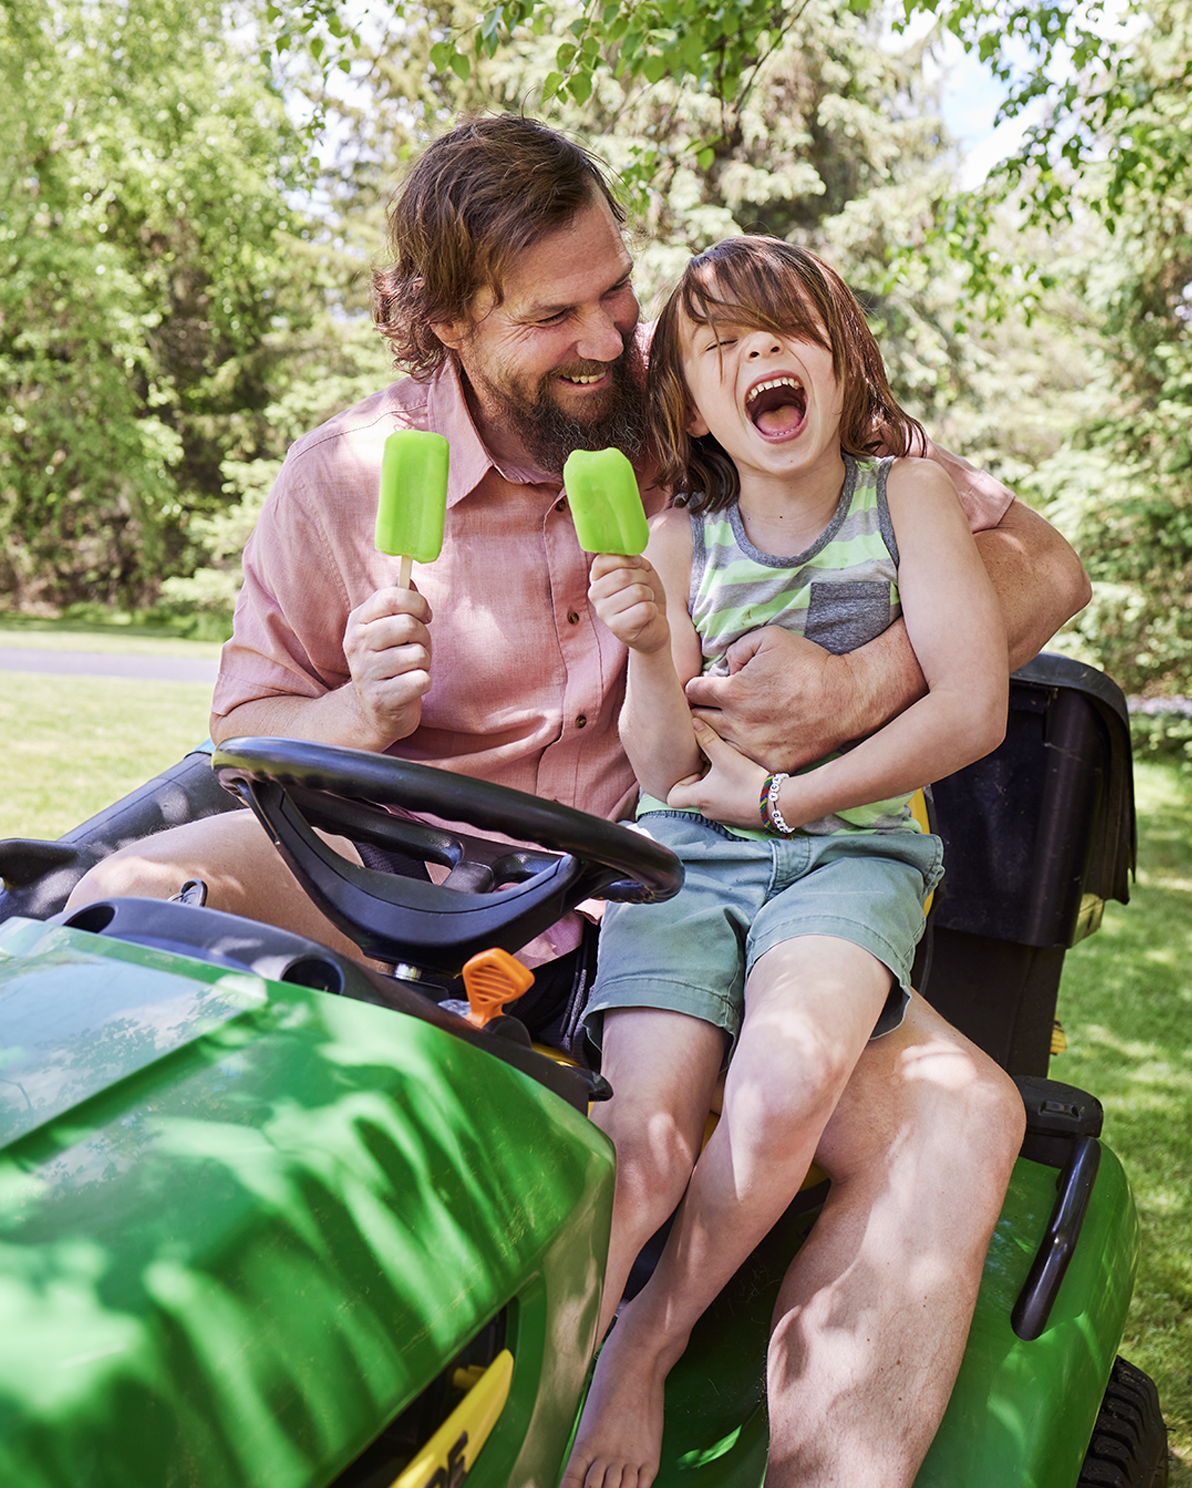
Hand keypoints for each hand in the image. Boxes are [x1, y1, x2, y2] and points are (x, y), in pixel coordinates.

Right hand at [342, 585, 432, 747]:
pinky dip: (424, 683)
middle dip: (424, 637)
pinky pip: (422, 680)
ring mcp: (366, 673)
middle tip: (416, 649)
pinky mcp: (382, 699)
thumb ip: (397, 601)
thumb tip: (407, 577)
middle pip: (409, 625)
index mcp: (358, 622)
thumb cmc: (389, 662)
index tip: (425, 615)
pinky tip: (410, 687)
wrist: (373, 712)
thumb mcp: (388, 628)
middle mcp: (356, 645)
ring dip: (424, 663)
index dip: (417, 603)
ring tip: (410, 670)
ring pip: (419, 654)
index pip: (392, 596)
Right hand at [588, 553, 669, 654]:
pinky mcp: (618, 628)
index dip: (627, 559)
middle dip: (643, 578)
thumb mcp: (641, 571)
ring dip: (648, 596)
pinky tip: (647, 616)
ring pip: (637, 592)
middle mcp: (595, 595)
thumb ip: (633, 559)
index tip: (638, 564)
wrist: (654, 627)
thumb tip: (631, 554)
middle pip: (623, 575)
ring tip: (644, 603)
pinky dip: (653, 610)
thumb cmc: (645, 597)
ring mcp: (604, 613)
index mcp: (597, 579)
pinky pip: (645, 609)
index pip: (603, 560)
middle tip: (645, 587)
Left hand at [666, 716, 767, 829]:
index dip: (680, 781)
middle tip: (716, 766)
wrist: (779, 803)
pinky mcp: (739, 820)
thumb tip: (693, 722)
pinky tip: (745, 783)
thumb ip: (707, 738)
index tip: (698, 769)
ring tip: (733, 773)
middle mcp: (708, 812)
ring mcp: (723, 818)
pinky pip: (728, 807)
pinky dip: (731, 796)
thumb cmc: (748, 780)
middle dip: (702, 780)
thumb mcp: (725, 755)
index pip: (672, 797)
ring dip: (718, 787)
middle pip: (694, 796)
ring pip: (712, 801)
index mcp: (699, 798)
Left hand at [684, 626, 866, 771]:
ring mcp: (753, 748)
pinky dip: (739, 757)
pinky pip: (741, 764)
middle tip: (710, 708)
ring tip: (726, 729)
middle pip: (698, 722)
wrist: (847, 698)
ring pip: (715, 748)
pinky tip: (746, 746)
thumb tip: (726, 667)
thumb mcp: (771, 638)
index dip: (697, 687)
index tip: (705, 688)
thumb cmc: (810, 664)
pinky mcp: (770, 764)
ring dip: (716, 738)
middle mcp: (737, 724)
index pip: (692, 692)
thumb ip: (738, 648)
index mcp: (733, 693)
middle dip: (701, 712)